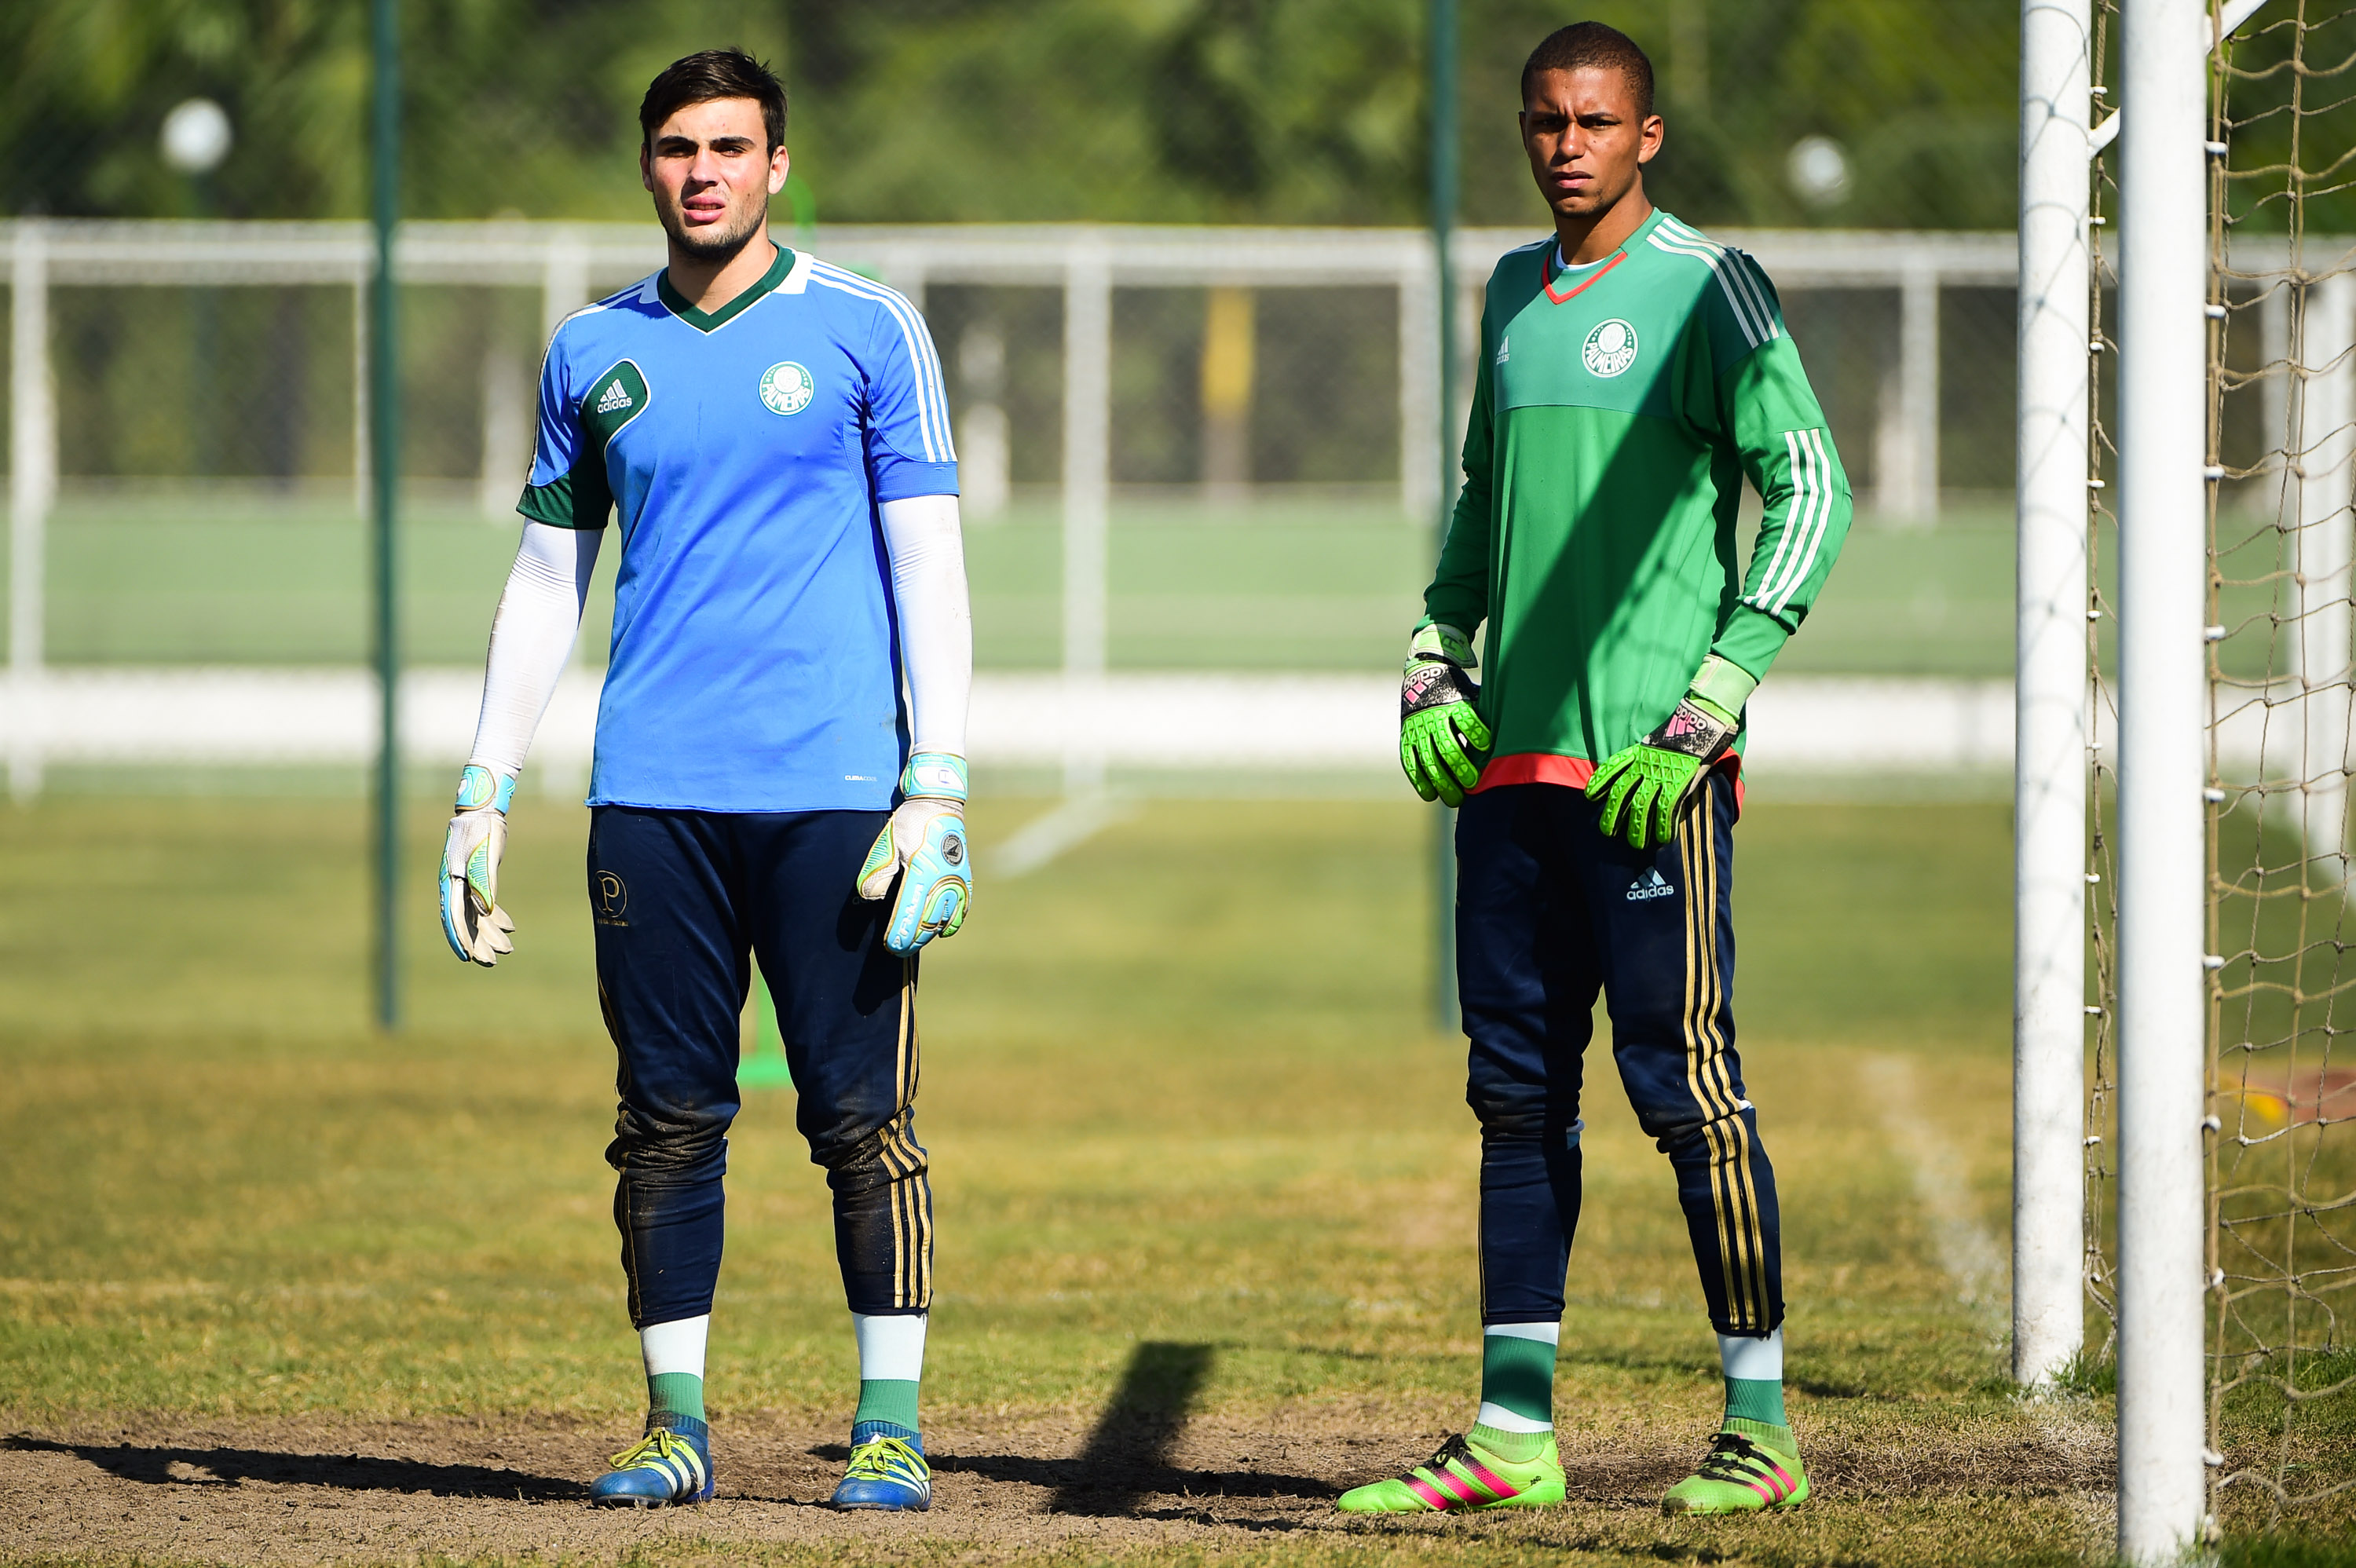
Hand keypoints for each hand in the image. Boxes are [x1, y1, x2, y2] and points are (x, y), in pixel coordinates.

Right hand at [440, 763, 517, 965]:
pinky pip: (484, 903)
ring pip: (476, 915)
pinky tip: (510, 927)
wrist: (483, 810)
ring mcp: (465, 883)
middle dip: (478, 943)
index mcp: (451, 882)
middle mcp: (455, 886)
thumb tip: (485, 912)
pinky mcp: (477, 878)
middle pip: (465, 921)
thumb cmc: (483, 831)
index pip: (454, 917)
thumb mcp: (486, 857)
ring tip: (507, 950)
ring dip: (490, 933)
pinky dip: (496, 916)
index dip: (461, 938)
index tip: (469, 957)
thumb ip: (484, 883)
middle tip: (491, 963)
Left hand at [857, 752, 970, 954]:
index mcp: (922, 872)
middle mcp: (942, 881)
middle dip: (913, 939)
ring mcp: (957, 881)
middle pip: (928, 922)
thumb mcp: (888, 842)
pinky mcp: (963, 877)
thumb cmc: (911, 822)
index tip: (891, 946)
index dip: (901, 933)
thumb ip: (879, 872)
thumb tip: (870, 898)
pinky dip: (952, 922)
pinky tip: (943, 932)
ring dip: (929, 934)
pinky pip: (961, 907)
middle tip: (898, 951)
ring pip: (945, 918)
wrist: (940, 803)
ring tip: (914, 943)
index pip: (910, 912)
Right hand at [1399, 622, 1490, 807]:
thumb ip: (1489, 711)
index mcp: (1454, 704)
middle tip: (1473, 785)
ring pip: (1428, 759)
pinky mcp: (1406, 739)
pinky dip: (1420, 781)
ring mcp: (1418, 729)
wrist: (1422, 677)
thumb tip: (1521, 726)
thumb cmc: (1458, 692)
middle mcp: (1434, 717)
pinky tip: (1430, 796)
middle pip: (1447, 745)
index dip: (1476, 733)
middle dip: (1460, 767)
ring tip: (1455, 800)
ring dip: (1442, 781)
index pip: (1466, 719)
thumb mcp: (1474, 694)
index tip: (1486, 746)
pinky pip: (1411, 763)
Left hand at [1586, 694, 1738, 850]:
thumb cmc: (1682, 733)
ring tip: (1634, 843)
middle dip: (1613, 814)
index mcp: (1638, 754)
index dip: (1600, 782)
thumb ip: (1646, 755)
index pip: (1613, 767)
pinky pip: (1667, 809)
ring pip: (1641, 806)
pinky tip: (1662, 838)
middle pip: (1621, 793)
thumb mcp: (1656, 741)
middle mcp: (1644, 767)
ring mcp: (1660, 777)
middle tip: (1607, 831)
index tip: (1589, 795)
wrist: (1701, 724)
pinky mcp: (1677, 785)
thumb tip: (1640, 770)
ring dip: (1637, 827)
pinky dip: (1664, 825)